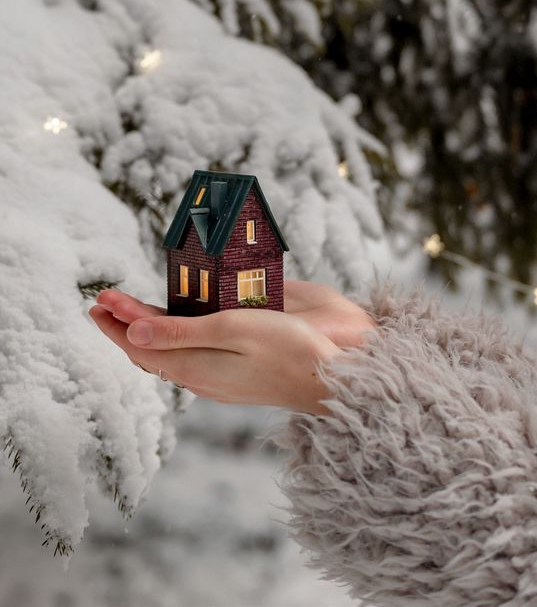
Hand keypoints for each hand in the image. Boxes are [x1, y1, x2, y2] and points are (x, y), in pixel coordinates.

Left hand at [89, 283, 372, 414]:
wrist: (331, 381)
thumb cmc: (289, 349)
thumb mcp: (232, 330)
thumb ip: (182, 332)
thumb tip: (132, 332)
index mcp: (195, 367)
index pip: (141, 346)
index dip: (117, 323)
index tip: (97, 301)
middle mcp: (201, 378)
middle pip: (152, 351)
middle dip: (126, 325)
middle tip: (104, 302)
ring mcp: (217, 380)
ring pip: (171, 355)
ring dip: (148, 330)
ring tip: (131, 309)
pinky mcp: (234, 376)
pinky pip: (191, 357)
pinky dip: (174, 338)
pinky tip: (179, 326)